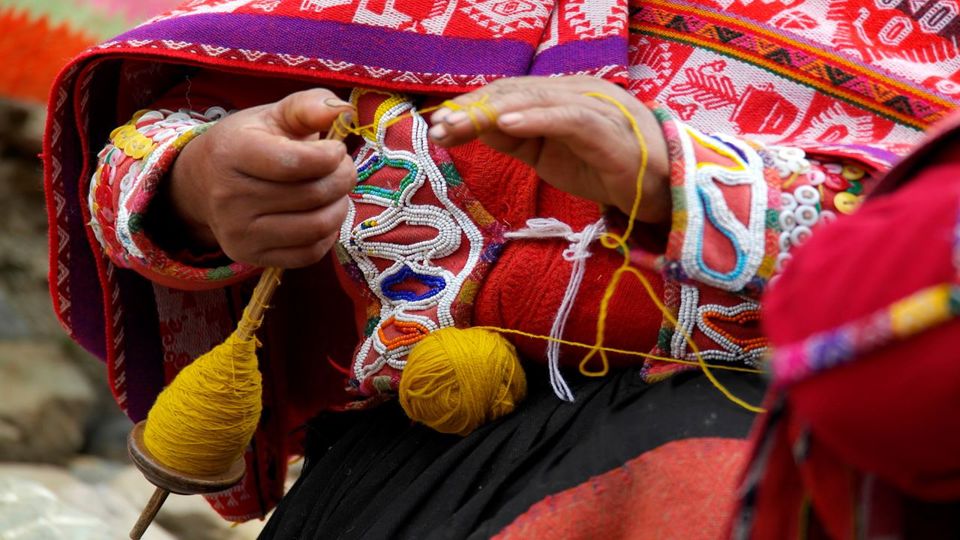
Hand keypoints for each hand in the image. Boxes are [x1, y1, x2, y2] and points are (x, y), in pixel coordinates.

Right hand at [168, 89, 355, 267]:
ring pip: (316, 227)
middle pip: (312, 195)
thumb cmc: (248, 142)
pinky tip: (322, 214)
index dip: (331, 156)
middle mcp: (229, 197)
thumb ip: (309, 107)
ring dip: (340, 207)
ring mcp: (239, 232)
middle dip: (343, 179)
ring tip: (336, 191)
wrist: (203, 183)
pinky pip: (309, 254)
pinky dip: (328, 234)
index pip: (295, 162)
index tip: (336, 149)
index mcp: (233, 152)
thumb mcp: (273, 115)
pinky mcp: (250, 257)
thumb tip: (345, 110)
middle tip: (344, 169)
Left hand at [428, 76, 670, 222]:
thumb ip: (516, 139)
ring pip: (535, 100)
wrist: (657, 190)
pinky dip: (535, 118)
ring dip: (493, 113)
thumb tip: (476, 129)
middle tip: (439, 127)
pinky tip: (505, 125)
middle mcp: (574, 91)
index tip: (439, 128)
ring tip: (459, 127)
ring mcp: (592, 105)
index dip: (472, 108)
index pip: (507, 94)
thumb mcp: (547, 156)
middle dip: (473, 110)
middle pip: (514, 92)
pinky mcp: (607, 127)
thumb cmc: (604, 169)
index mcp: (558, 96)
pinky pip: (567, 117)